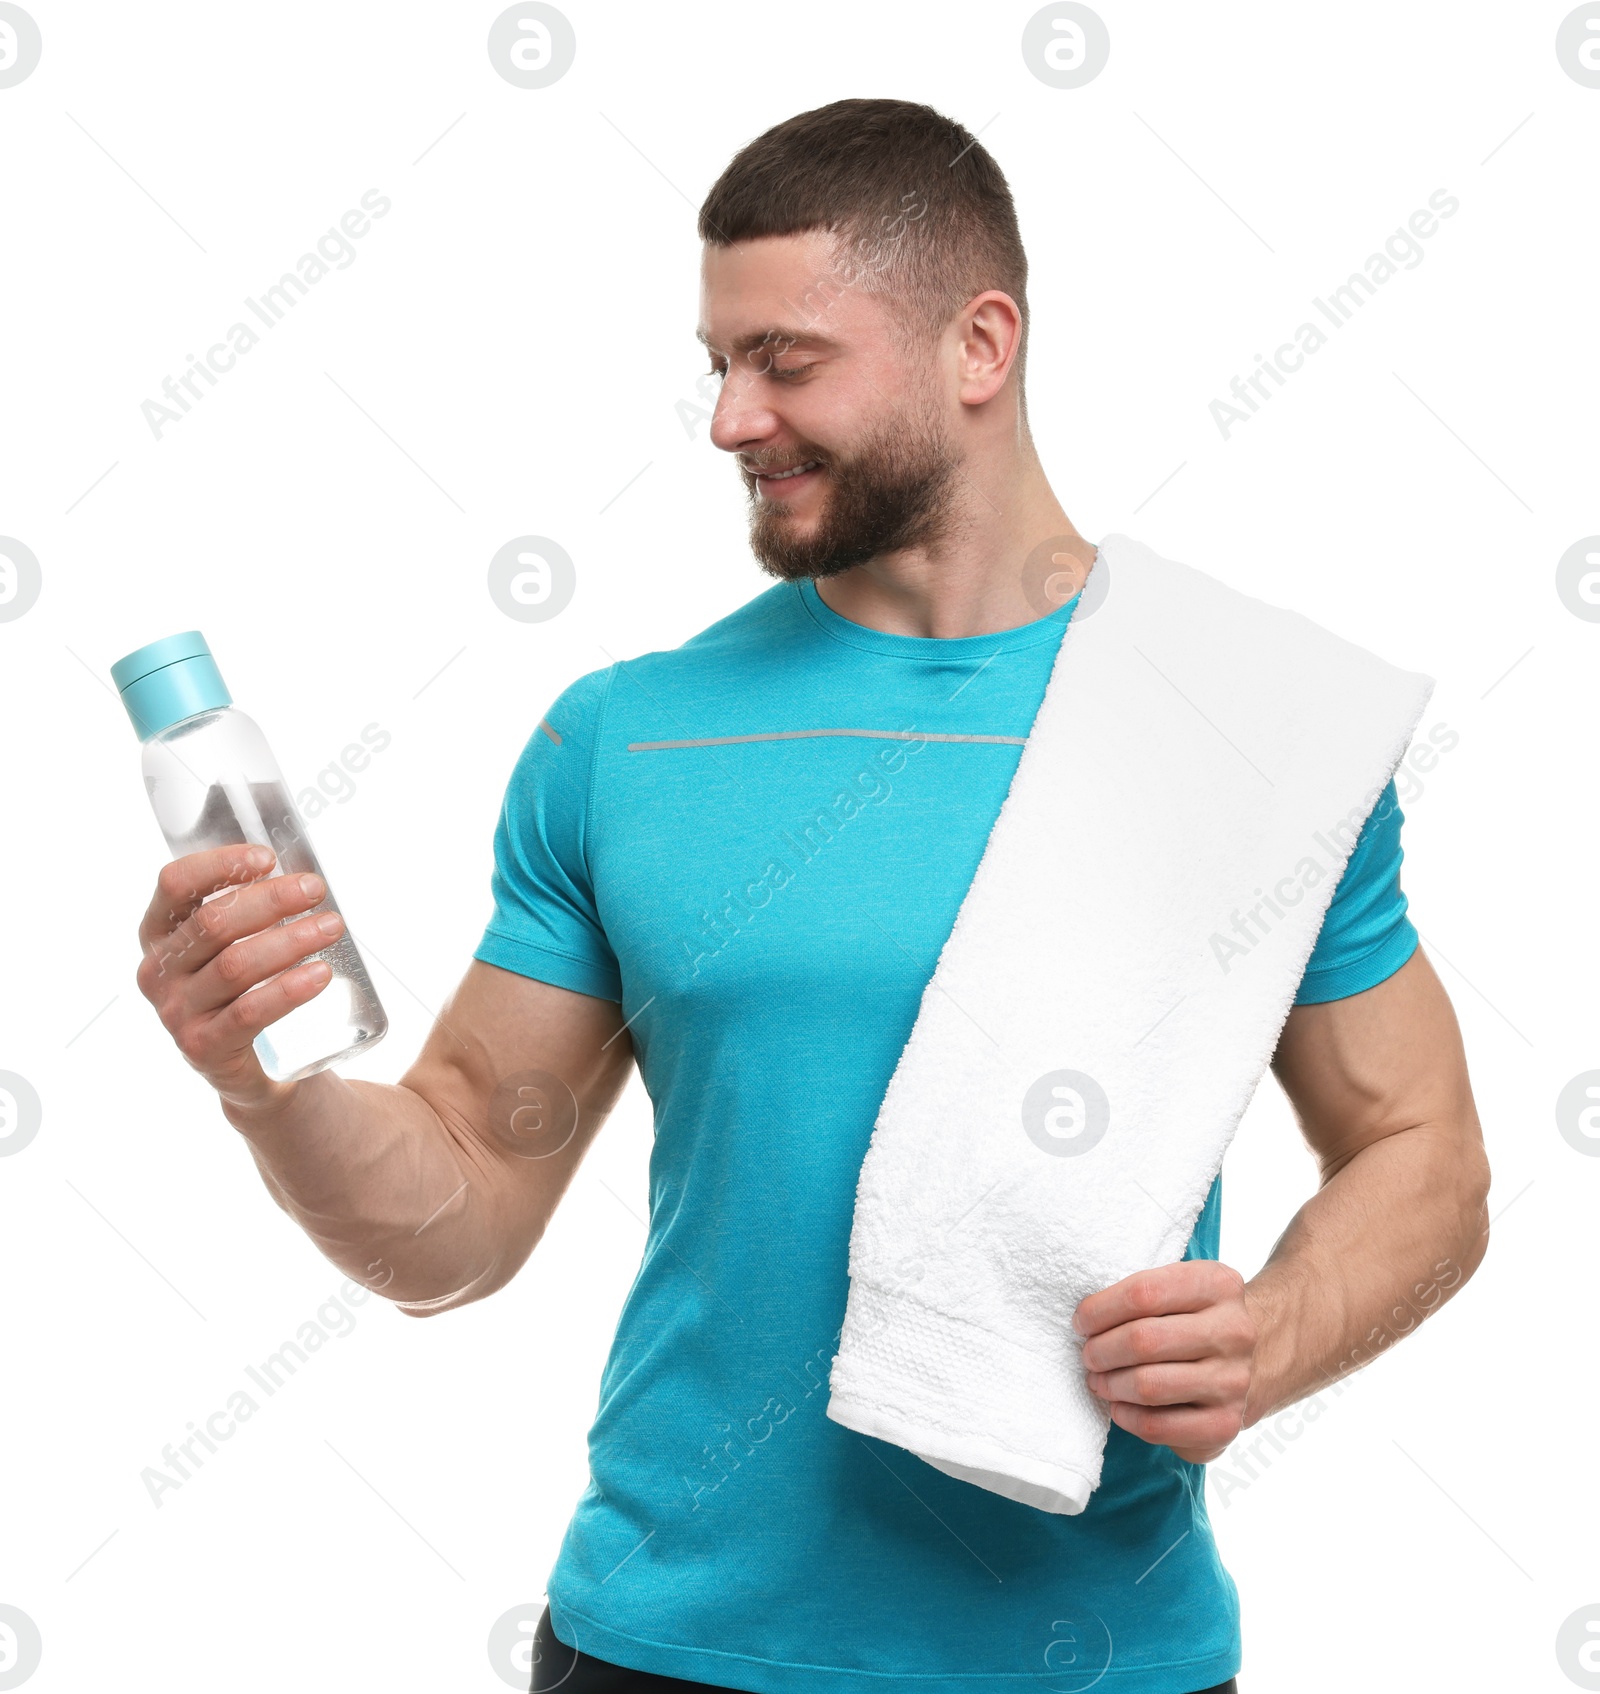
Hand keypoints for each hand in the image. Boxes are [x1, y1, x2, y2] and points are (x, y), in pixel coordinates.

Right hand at [136, 844, 341, 1112]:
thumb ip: (246, 907)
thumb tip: (301, 873)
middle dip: (271, 900)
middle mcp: (157, 971)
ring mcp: (175, 1012)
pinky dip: (289, 990)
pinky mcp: (203, 1046)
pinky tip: (321, 973)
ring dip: (290, 940)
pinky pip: (249, 1012)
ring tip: (332, 926)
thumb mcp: (227, 945)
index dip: (219, 865)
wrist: (238, 1066)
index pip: (174, 885)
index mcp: (157, 934)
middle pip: (213, 923)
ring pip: (235, 966)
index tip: (267, 857)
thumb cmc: (237, 989)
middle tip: (315, 890)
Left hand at [1072, 1261, 1256, 1462]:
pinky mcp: (1226, 1423)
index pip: (1144, 1292)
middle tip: (1088, 1355)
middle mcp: (1233, 1331)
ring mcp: (1234, 1380)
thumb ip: (1141, 1294)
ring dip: (1110, 1384)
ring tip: (1099, 1380)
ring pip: (1148, 1385)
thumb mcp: (1181, 1287)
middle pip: (1143, 1341)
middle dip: (1101, 1350)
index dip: (1100, 1310)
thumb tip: (1085, 1320)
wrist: (1255, 1358)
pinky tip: (1119, 1407)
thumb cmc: (1195, 1318)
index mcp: (1218, 1285)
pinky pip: (1159, 1426)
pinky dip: (1127, 1418)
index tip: (1081, 1322)